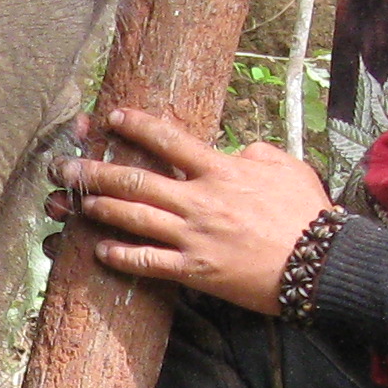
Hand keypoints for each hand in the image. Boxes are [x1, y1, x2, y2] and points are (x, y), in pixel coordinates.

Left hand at [53, 108, 335, 314]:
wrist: (322, 263)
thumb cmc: (308, 214)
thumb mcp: (288, 168)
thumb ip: (257, 154)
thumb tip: (238, 151)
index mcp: (222, 170)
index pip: (169, 139)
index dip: (136, 127)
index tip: (111, 118)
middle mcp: (200, 200)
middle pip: (136, 180)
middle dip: (95, 170)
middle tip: (65, 165)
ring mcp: (194, 236)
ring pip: (134, 218)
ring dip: (99, 209)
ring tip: (74, 202)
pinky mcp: (196, 270)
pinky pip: (149, 262)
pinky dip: (122, 255)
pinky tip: (100, 251)